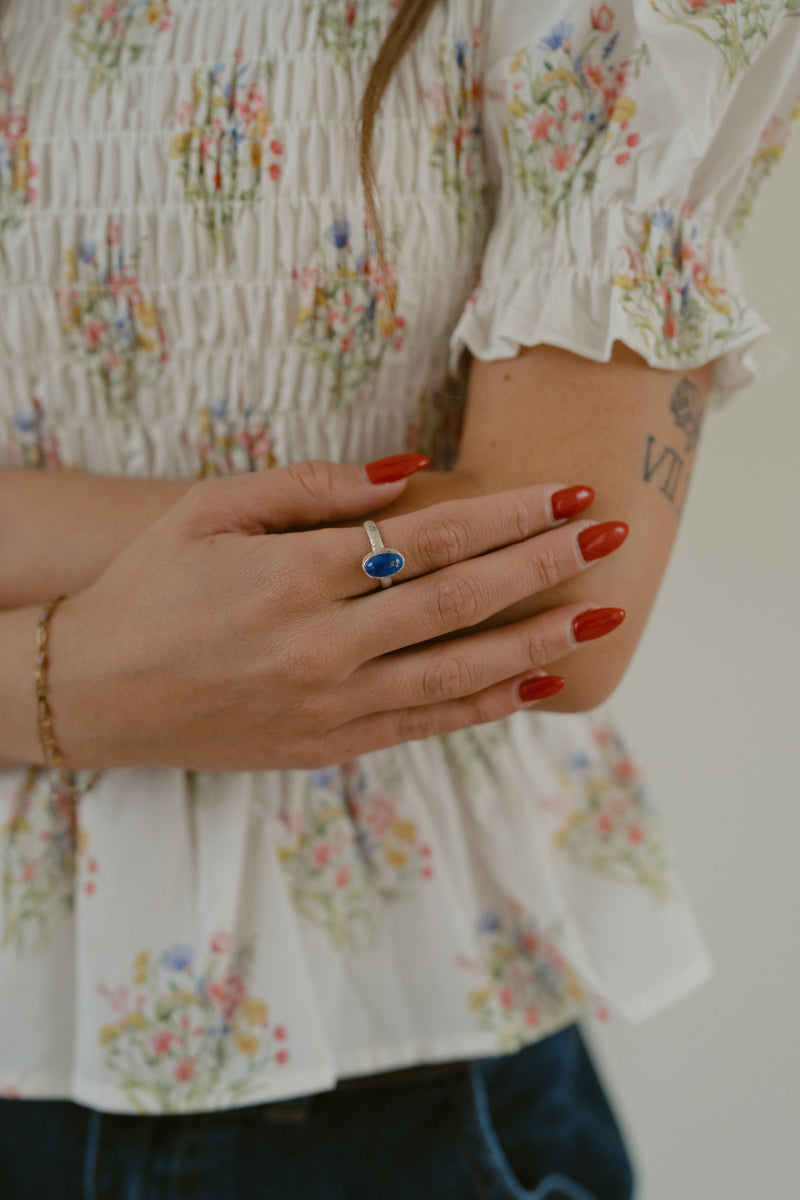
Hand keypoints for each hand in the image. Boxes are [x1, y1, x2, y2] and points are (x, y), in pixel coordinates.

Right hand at [51, 460, 626, 770]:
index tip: (567, 493)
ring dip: (537, 641)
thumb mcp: (209, 510)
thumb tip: (407, 470)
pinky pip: (423, 725)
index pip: (428, 539)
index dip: (507, 515)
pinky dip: (483, 706)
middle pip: (459, 600)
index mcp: (293, 576)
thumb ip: (310, 487)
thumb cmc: (146, 589)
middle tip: (612, 537)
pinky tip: (535, 684)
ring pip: (457, 672)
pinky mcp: (326, 746)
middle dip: (545, 565)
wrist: (91, 693)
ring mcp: (328, 705)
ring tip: (599, 615)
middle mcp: (322, 645)